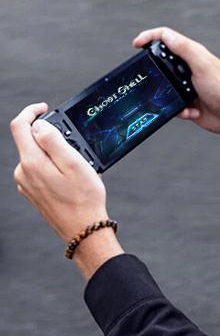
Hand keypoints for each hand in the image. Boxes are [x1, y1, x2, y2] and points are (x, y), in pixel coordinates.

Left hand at [11, 103, 109, 243]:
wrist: (83, 228)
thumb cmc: (83, 197)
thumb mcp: (74, 162)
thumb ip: (54, 140)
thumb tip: (38, 125)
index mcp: (32, 163)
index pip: (20, 127)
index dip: (31, 112)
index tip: (45, 107)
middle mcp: (23, 172)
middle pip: (29, 140)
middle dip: (49, 134)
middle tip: (73, 143)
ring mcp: (26, 183)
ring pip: (35, 154)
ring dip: (52, 150)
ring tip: (76, 164)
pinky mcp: (32, 191)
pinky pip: (39, 168)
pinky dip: (52, 163)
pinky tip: (69, 175)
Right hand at [133, 27, 219, 144]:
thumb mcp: (202, 66)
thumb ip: (185, 50)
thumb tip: (167, 36)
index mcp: (192, 54)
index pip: (167, 37)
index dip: (150, 37)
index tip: (136, 44)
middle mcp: (189, 67)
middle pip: (162, 62)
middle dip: (156, 73)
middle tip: (152, 81)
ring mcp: (186, 84)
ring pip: (164, 86)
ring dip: (169, 95)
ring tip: (182, 99)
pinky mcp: (186, 100)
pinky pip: (172, 104)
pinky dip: (180, 109)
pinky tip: (192, 110)